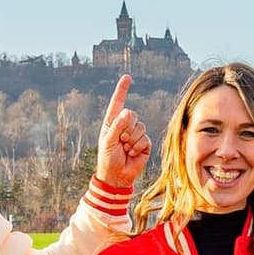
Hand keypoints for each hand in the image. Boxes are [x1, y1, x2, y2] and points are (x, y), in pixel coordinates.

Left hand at [93, 76, 151, 193]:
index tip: (127, 77)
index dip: (122, 90)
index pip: (118, 103)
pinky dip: (138, 146)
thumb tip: (128, 112)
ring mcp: (135, 134)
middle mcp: (124, 126)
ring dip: (132, 140)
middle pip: (132, 115)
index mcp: (112, 122)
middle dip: (126, 129)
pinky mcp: (144, 143)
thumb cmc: (108, 159)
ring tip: (125, 150)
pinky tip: (132, 154)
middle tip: (120, 142)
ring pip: (140, 127)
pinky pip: (145, 138)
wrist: (117, 177)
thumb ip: (117, 126)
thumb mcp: (108, 141)